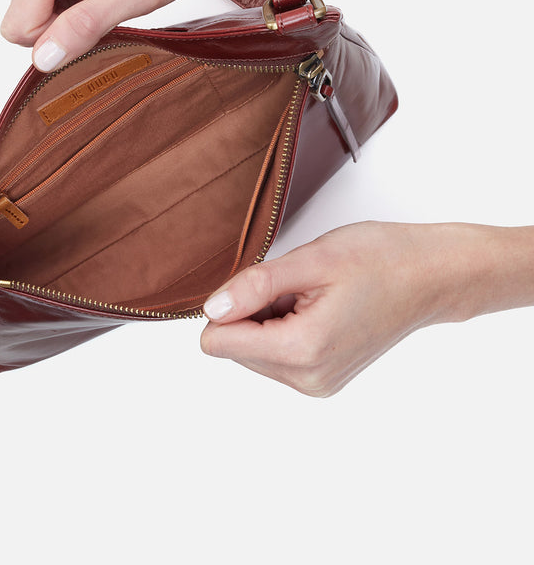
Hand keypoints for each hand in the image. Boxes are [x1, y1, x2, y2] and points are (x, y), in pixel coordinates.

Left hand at [200, 221, 532, 395]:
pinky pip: (276, 354)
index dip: (228, 304)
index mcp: (302, 350)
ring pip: (252, 350)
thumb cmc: (380, 260)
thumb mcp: (310, 260)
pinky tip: (317, 307)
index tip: (260, 283)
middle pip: (233, 347)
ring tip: (311, 296)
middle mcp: (307, 378)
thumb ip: (254, 286)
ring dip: (269, 318)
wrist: (430, 276)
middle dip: (252, 310)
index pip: (216, 342)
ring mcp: (316, 383)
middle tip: (297, 287)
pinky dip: (284, 327)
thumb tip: (212, 309)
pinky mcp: (322, 379)